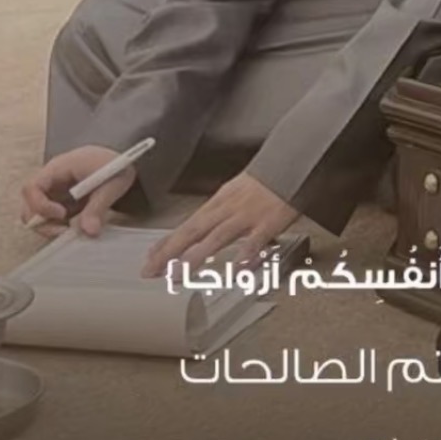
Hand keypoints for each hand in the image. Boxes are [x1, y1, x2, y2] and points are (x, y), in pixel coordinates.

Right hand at [20, 146, 136, 237]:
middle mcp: (50, 181)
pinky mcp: (61, 203)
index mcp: (57, 169)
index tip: (62, 215)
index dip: (41, 205)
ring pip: (37, 215)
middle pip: (29, 205)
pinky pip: (51, 219)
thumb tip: (89, 231)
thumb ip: (98, 207)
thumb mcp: (112, 185)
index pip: (31, 187)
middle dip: (42, 223)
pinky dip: (60, 227)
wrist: (123, 163)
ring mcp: (54, 193)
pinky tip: (78, 226)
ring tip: (74, 230)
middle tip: (65, 231)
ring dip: (51, 227)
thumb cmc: (115, 166)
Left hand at [142, 173, 298, 278]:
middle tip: (152, 270)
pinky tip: (237, 270)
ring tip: (179, 274)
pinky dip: (245, 255)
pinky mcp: (269, 222)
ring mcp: (248, 216)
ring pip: (217, 237)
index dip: (167, 242)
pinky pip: (255, 241)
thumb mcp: (233, 193)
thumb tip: (200, 231)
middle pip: (194, 231)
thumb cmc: (263, 183)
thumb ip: (218, 214)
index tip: (150, 258)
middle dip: (170, 252)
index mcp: (219, 203)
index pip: (187, 225)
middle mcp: (228, 209)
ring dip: (195, 257)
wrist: (290, 164)